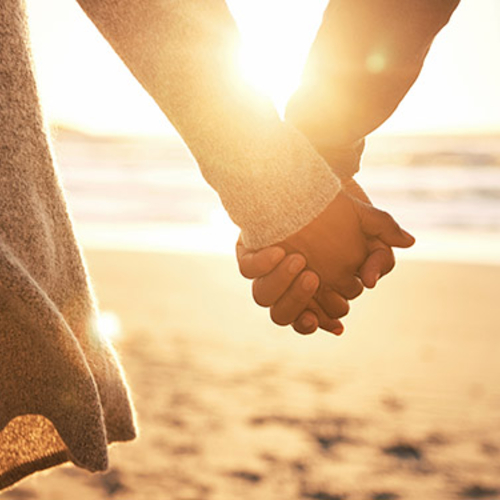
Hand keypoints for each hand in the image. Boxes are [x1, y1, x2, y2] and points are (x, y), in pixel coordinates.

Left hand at [236, 180, 413, 333]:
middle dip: (297, 300)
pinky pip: (248, 268)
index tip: (335, 305)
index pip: (316, 318)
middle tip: (312, 277)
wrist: (311, 180)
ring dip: (280, 284)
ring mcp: (266, 269)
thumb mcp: (367, 230)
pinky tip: (277, 250)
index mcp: (314, 288)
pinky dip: (261, 265)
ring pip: (263, 296)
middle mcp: (286, 284)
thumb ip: (380, 254)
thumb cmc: (340, 210)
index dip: (325, 318)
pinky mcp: (250, 251)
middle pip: (285, 315)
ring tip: (298, 260)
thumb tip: (371, 281)